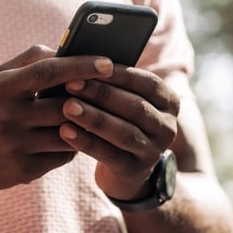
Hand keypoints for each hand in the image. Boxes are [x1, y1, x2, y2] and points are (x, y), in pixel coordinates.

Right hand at [0, 45, 113, 191]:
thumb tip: (63, 49)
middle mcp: (7, 118)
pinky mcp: (22, 171)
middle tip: (110, 92)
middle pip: (65, 106)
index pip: (48, 72)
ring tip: (90, 115)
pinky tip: (69, 137)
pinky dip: (72, 145)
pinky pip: (62, 157)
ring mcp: (15, 147)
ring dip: (84, 124)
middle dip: (91, 99)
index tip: (108, 61)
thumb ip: (25, 62)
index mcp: (0, 89)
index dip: (81, 65)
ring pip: (69, 134)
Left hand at [58, 65, 180, 200]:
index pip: (147, 83)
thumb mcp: (124, 102)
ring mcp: (154, 152)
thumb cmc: (119, 121)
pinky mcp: (135, 171)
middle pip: (135, 107)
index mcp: (168, 102)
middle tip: (71, 84)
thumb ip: (113, 83)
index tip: (90, 65)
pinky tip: (64, 131)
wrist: (125, 169)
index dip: (119, 74)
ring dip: (93, 117)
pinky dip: (85, 142)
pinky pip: (109, 155)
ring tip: (66, 106)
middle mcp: (167, 127)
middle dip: (101, 94)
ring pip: (124, 132)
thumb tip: (82, 61)